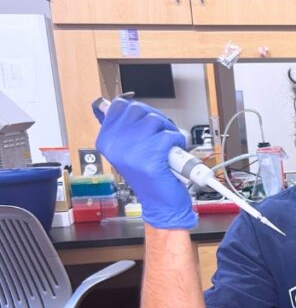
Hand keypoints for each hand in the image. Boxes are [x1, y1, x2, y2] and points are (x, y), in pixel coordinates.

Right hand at [94, 97, 195, 229]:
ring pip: (156, 120)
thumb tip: (111, 104)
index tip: (144, 126)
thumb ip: (123, 127)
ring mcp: (132, 152)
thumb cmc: (149, 176)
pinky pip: (170, 136)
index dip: (140, 113)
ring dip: (167, 133)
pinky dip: (177, 144)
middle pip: (139, 109)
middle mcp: (115, 145)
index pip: (120, 105)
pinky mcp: (150, 159)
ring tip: (164, 150)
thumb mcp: (128, 149)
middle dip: (156, 121)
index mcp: (106, 140)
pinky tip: (171, 157)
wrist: (161, 204)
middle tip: (158, 139)